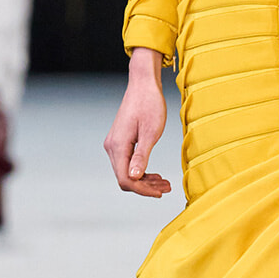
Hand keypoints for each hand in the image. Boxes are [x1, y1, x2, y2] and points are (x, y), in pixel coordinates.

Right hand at [103, 49, 171, 196]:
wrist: (143, 85)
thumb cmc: (150, 104)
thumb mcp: (150, 132)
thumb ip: (141, 156)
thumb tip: (134, 178)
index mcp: (118, 145)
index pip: (126, 179)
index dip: (142, 190)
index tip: (160, 193)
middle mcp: (112, 146)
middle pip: (125, 178)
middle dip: (145, 187)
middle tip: (166, 188)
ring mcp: (114, 144)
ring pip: (126, 172)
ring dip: (144, 180)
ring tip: (164, 183)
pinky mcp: (119, 141)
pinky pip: (127, 163)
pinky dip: (141, 170)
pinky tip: (154, 174)